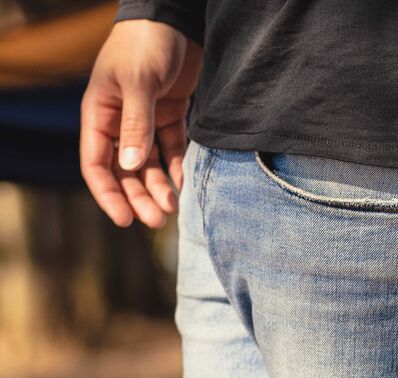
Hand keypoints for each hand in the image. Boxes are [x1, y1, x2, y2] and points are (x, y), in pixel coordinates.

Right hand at [80, 20, 200, 227]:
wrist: (176, 16)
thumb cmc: (147, 43)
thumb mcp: (138, 83)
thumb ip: (136, 125)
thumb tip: (130, 167)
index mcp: (100, 113)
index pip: (96, 164)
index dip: (108, 194)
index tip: (125, 219)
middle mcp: (119, 121)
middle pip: (124, 172)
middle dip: (138, 198)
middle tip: (157, 221)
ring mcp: (144, 120)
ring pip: (147, 166)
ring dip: (158, 189)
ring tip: (172, 209)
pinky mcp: (169, 115)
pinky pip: (170, 151)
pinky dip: (176, 168)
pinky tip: (184, 185)